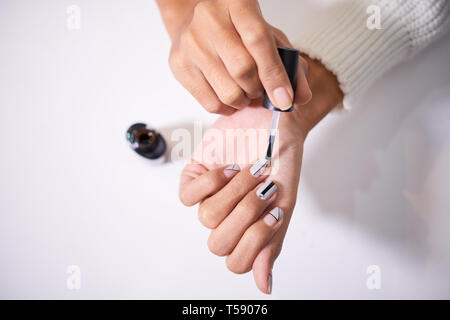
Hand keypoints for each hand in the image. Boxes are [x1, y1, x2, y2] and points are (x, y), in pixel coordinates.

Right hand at [162, 0, 310, 114]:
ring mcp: (190, 43)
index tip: (285, 99)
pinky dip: (228, 108)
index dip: (275, 75)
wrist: (195, 21)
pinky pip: (210, 103)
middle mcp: (209, 20)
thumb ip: (290, 62)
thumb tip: (301, 97)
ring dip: (244, 101)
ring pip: (228, 92)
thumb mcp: (268, 36)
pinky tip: (231, 97)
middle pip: (243, 70)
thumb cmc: (236, 29)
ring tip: (246, 92)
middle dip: (259, 90)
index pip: (259, 41)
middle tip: (261, 90)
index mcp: (237, 4)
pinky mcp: (178, 65)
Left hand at [180, 105, 303, 293]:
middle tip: (264, 187)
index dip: (255, 240)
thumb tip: (264, 288)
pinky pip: (188, 196)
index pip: (237, 263)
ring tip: (252, 170)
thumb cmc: (281, 161)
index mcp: (247, 232)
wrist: (274, 123)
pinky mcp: (192, 179)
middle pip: (219, 244)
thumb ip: (271, 244)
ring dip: (235, 192)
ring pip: (207, 218)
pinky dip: (212, 181)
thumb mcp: (284, 202)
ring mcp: (207, 200)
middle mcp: (225, 221)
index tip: (275, 210)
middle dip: (246, 213)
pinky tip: (229, 167)